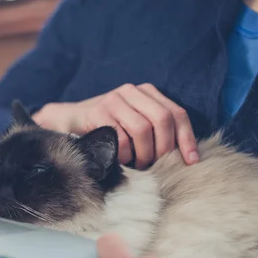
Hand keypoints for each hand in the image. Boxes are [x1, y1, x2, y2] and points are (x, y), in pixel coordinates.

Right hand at [32, 84, 198, 168]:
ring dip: (144, 154)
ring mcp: (113, 100)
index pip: (176, 113)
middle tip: (157, 166)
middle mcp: (131, 91)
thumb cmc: (104, 128)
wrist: (66, 120)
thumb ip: (154, 130)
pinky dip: (124, 155)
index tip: (191, 161)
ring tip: (139, 165)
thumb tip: (183, 156)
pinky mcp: (97, 112)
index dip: (186, 138)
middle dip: (164, 147)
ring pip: (143, 129)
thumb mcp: (132, 123)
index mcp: (145, 92)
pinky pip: (120, 138)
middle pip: (163, 119)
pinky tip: (122, 161)